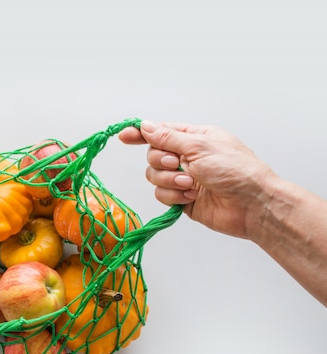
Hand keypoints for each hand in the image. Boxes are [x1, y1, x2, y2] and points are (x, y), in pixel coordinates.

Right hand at [118, 120, 275, 238]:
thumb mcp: (200, 146)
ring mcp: (184, 178)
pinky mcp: (182, 199)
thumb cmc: (236, 170)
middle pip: (153, 155)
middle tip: (177, 165)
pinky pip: (162, 195)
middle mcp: (187, 157)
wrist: (252, 205)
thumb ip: (169, 138)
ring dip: (169, 181)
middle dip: (161, 161)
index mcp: (194, 138)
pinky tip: (191, 197)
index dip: (141, 134)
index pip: (161, 132)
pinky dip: (173, 196)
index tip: (124, 136)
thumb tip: (146, 126)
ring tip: (191, 185)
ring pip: (154, 177)